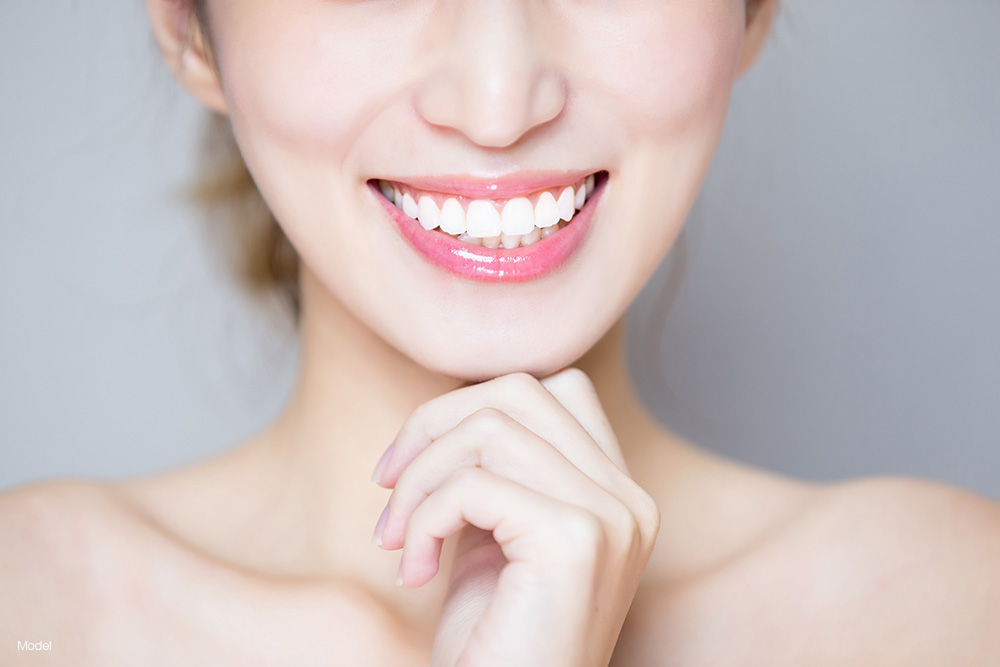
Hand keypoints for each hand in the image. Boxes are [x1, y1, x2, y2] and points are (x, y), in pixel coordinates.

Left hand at [370, 369, 660, 666]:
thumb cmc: (494, 643)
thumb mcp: (493, 538)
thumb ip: (492, 470)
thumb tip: (445, 413)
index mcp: (617, 491)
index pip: (554, 389)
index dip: (472, 408)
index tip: (417, 463)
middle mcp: (629, 497)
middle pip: (519, 391)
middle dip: (433, 427)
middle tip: (388, 487)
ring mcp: (611, 517)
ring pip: (489, 429)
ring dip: (419, 480)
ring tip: (397, 539)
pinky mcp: (575, 541)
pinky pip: (472, 485)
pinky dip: (423, 519)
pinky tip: (415, 571)